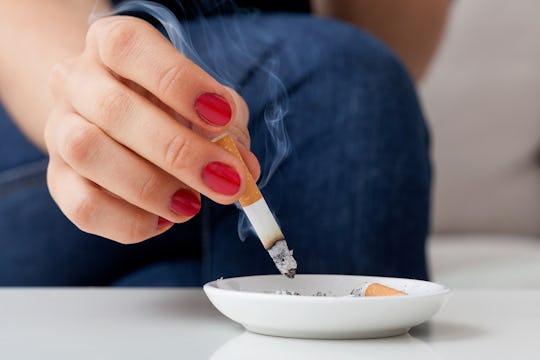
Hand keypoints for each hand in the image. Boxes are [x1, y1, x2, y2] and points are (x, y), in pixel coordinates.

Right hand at [45, 16, 259, 243]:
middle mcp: (76, 81)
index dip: (179, 82)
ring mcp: (59, 129)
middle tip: (226, 181)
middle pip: (113, 109)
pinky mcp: (58, 178)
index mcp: (110, 45)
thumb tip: (244, 169)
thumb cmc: (167, 105)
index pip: (128, 47)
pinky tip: (164, 220)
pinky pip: (83, 206)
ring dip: (150, 188)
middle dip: (179, 152)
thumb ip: (228, 128)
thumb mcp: (204, 102)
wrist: (108, 118)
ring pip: (88, 154)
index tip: (222, 116)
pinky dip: (130, 221)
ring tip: (192, 205)